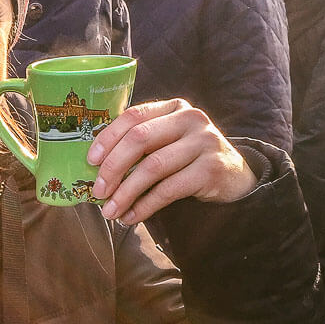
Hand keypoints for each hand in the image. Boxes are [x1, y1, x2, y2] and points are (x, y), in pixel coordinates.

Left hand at [87, 98, 256, 223]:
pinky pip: (169, 189)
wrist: (234, 178)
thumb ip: (140, 145)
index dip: (108, 138)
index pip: (133, 116)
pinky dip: (145, 206)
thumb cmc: (188, 161)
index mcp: (173, 107)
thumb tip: (95, 169)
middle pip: (140, 139)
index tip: (90, 161)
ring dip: (126, 193)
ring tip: (111, 211)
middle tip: (98, 191)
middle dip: (113, 168)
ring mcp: (204, 142)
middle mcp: (191, 118)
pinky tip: (132, 216)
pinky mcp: (211, 168)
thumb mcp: (167, 143)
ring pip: (153, 167)